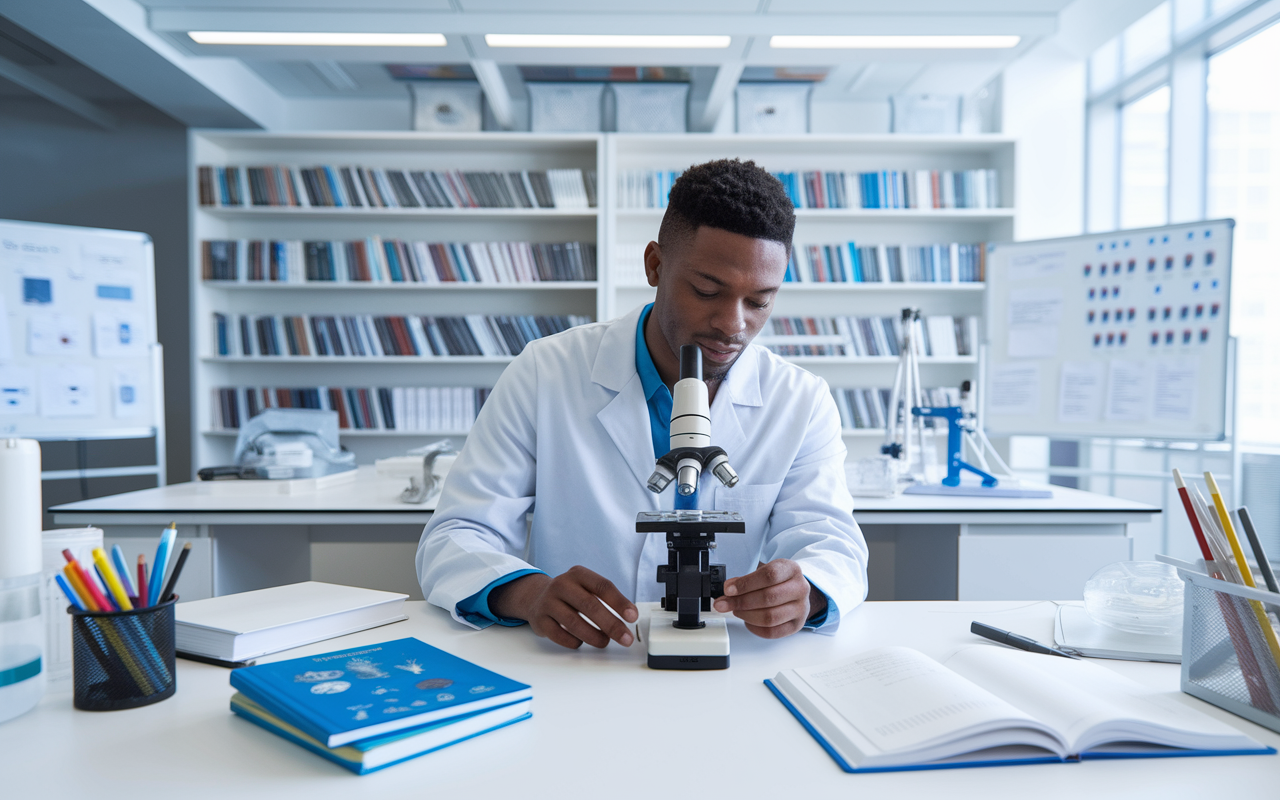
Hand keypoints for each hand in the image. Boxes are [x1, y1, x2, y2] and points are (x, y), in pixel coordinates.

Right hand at [489, 566, 638, 649]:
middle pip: (590, 606)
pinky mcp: (540, 620)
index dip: (620, 602)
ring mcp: (548, 602)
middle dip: (612, 625)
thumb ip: (606, 599)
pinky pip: (560, 635)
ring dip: (594, 637)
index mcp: (578, 574)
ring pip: (574, 623)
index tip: (632, 616)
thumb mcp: (586, 588)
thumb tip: (629, 617)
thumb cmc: (571, 595)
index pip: (603, 586)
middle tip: (626, 638)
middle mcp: (562, 585)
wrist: (536, 597)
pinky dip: (574, 642)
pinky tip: (581, 642)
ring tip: (605, 642)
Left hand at [713, 559, 824, 638]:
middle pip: (768, 598)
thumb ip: (746, 580)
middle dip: (741, 602)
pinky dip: (755, 628)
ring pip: (770, 617)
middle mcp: (800, 589)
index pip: (769, 576)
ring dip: (747, 615)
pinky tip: (747, 621)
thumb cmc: (778, 581)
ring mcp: (801, 609)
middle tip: (725, 603)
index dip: (746, 583)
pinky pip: (772, 632)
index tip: (728, 589)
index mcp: (791, 570)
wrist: (796, 591)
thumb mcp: (764, 572)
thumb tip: (728, 590)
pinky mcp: (796, 625)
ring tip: (736, 610)